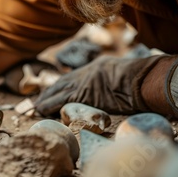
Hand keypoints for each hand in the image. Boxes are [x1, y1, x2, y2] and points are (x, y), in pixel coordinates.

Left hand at [34, 54, 164, 115]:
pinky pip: (61, 100)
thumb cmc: (141, 79)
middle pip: (63, 82)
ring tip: (36, 106)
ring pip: (59, 90)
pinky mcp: (82, 94)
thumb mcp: (126, 73)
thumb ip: (117, 80)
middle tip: (40, 98)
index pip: (76, 77)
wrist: (139, 79)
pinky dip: (50, 105)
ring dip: (46, 99)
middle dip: (51, 90)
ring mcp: (84, 82)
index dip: (63, 84)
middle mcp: (87, 73)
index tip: (54, 89)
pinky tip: (41, 109)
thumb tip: (120, 91)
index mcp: (98, 67)